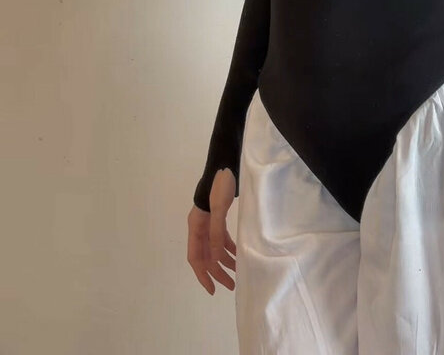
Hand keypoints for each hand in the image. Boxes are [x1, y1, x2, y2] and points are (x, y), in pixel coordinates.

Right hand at [187, 168, 236, 295]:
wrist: (225, 163)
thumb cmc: (220, 184)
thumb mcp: (219, 207)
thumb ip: (217, 232)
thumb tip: (216, 257)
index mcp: (195, 225)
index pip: (195, 257)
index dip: (202, 275)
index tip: (212, 289)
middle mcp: (200, 226)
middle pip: (206, 256)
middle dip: (217, 272)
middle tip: (232, 285)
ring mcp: (209, 222)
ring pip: (215, 249)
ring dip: (225, 262)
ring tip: (238, 273)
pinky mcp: (219, 217)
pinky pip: (222, 238)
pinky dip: (229, 248)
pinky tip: (238, 255)